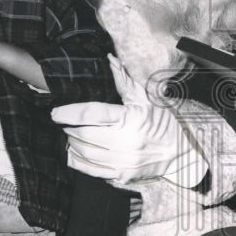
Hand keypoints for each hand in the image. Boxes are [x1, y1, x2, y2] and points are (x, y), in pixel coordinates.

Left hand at [51, 55, 207, 186]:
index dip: (69, 112)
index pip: (92, 113)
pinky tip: (73, 153)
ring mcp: (123, 161)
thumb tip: (110, 59)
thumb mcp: (145, 99)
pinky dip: (77, 162)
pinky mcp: (121, 176)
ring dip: (71, 143)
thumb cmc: (162, 122)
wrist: (179, 152)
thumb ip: (124, 81)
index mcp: (130, 118)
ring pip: (84, 153)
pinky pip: (91, 171)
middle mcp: (125, 141)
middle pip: (84, 135)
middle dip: (68, 128)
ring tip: (69, 135)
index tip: (55, 112)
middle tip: (64, 122)